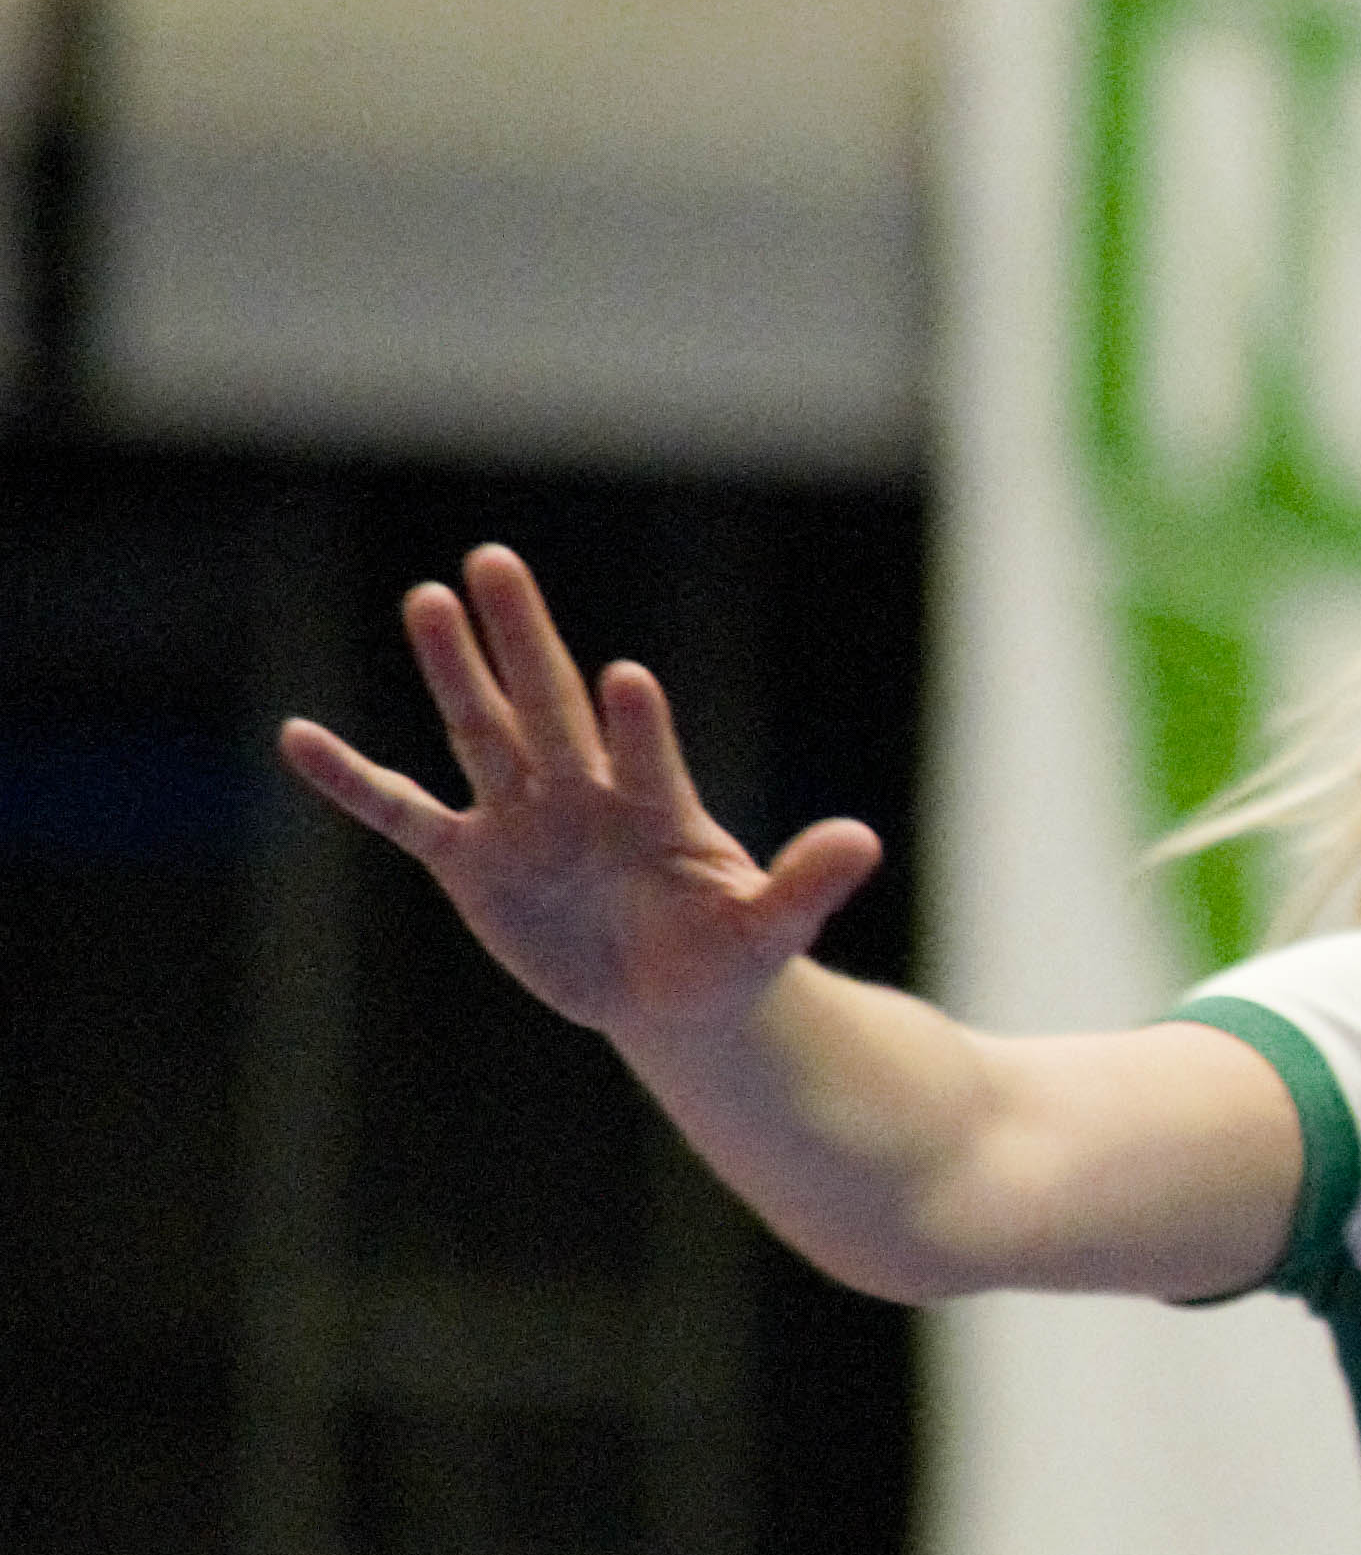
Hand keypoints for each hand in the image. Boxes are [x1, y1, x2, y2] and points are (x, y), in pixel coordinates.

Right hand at [277, 545, 884, 1047]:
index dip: (638, 725)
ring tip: (427, 597)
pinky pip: (401, 813)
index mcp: (658, 807)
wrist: (673, 993)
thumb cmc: (725, 952)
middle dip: (523, 641)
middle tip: (496, 561)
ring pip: (481, 734)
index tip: (626, 679)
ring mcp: (522, 821)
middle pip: (549, 707)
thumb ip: (804, 887)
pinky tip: (299, 738)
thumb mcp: (768, 931)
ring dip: (454, 673)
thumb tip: (865, 839)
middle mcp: (585, 794)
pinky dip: (352, 781)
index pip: (645, 755)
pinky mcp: (472, 862)